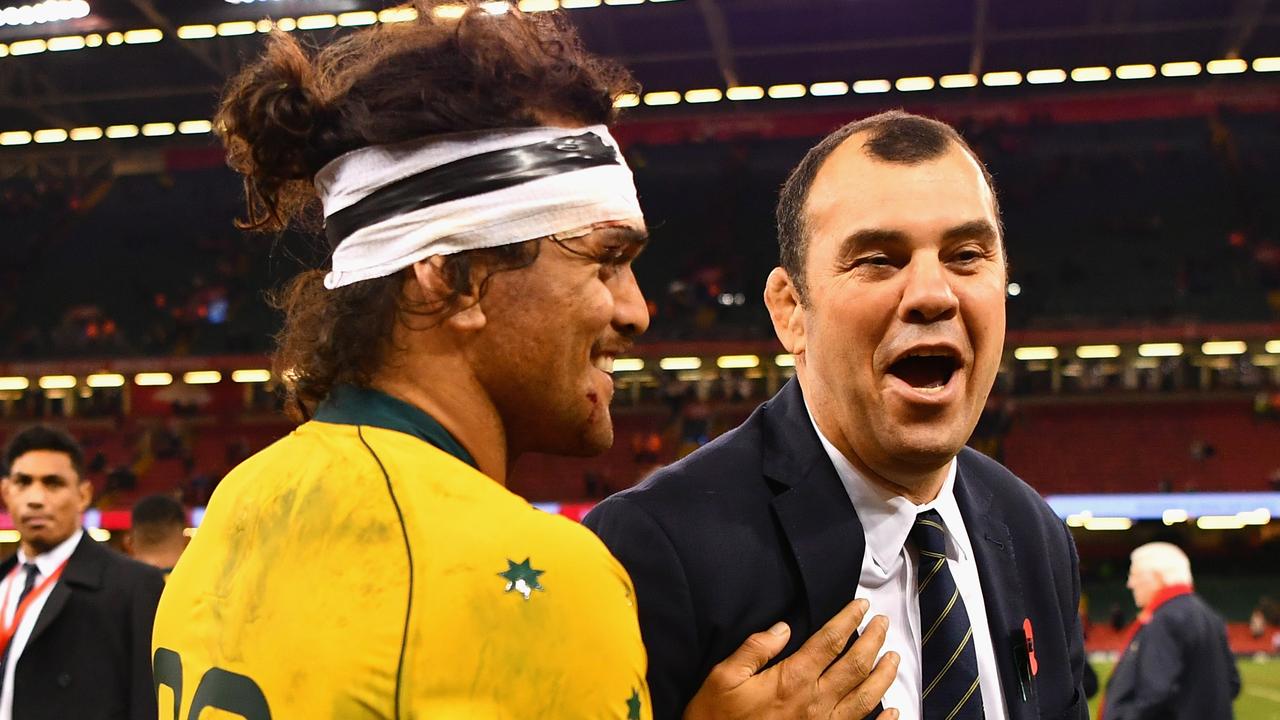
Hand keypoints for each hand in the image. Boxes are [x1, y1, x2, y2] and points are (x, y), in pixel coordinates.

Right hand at [683, 598, 899, 718]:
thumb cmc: (717, 719)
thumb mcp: (723, 677)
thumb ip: (755, 649)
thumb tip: (782, 628)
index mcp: (792, 680)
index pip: (829, 642)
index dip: (848, 620)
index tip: (861, 605)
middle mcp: (815, 702)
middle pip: (855, 666)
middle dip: (873, 640)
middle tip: (883, 622)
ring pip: (866, 697)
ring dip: (883, 675)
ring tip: (894, 657)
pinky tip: (894, 711)